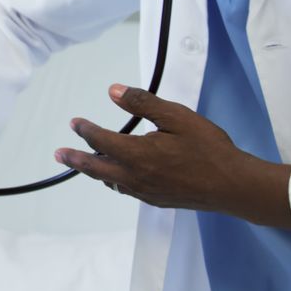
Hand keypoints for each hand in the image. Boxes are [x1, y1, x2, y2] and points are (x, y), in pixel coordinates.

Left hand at [55, 84, 290, 228]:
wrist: (232, 186)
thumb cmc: (208, 148)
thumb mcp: (177, 117)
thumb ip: (143, 103)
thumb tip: (114, 90)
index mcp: (136, 154)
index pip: (100, 140)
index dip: (84, 130)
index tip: (75, 122)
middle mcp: (133, 176)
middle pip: (94, 168)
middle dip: (74, 159)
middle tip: (59, 154)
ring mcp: (143, 192)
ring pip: (109, 181)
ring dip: (94, 171)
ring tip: (85, 162)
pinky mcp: (154, 200)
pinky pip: (125, 189)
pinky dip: (113, 180)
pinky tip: (117, 176)